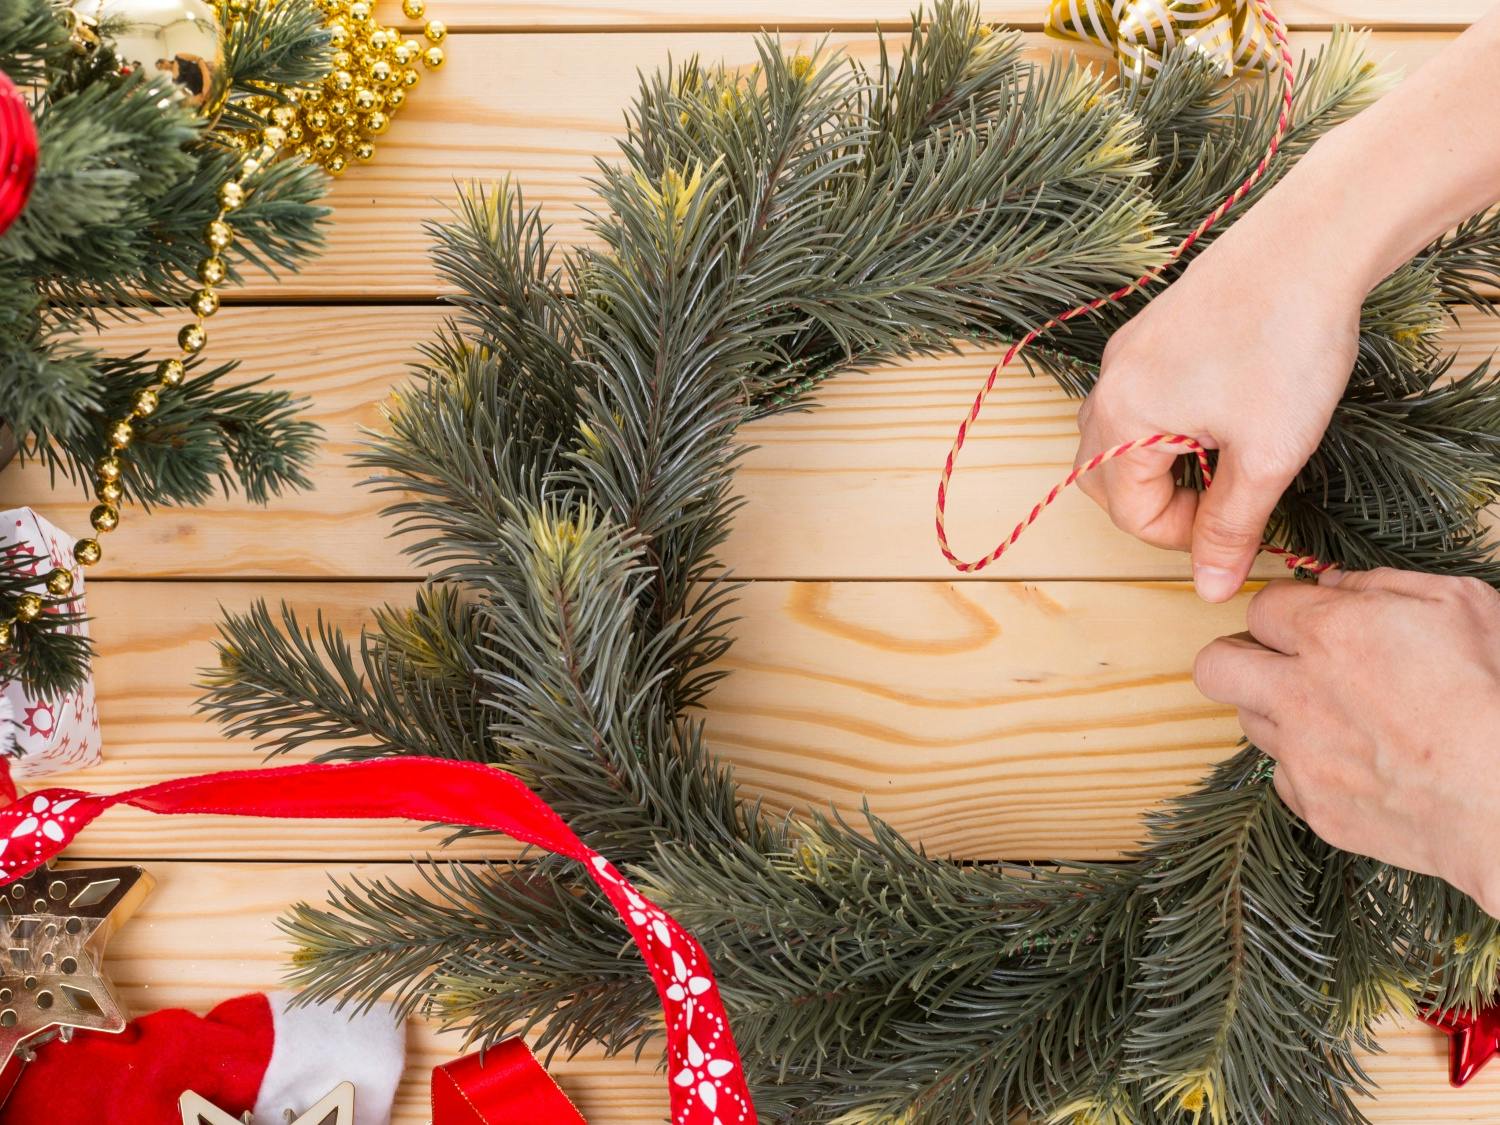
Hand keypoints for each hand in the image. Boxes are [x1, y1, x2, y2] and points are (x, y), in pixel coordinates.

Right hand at [1076, 221, 1360, 602]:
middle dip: (1159, 506)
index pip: (1130, 514)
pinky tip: (1226, 415)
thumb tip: (1210, 590)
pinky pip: (1141, 399)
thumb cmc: (1286, 344)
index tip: (1242, 524)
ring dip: (1164, 468)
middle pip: (1106, 480)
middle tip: (1224, 502)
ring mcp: (1129, 354)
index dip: (1186, 537)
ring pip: (1121, 439)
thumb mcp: (1267, 455)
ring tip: (1226, 461)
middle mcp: (1110, 385)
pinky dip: (1170, 428)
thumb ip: (1231, 527)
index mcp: (1122, 421)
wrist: (1311, 243)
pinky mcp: (1155, 331)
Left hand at [1193, 568, 1499, 913]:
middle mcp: (1297, 692)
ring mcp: (1300, 752)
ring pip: (1247, 721)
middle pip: (1215, 664)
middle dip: (1237, 656)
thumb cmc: (1497, 691)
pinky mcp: (1313, 803)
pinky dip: (1304, 766)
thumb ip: (1383, 583)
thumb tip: (1335, 582)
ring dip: (1273, 710)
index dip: (1285, 610)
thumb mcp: (1458, 604)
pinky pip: (1282, 777)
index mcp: (1328, 633)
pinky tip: (1350, 762)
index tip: (1306, 620)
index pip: (1261, 606)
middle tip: (1276, 662)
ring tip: (1327, 713)